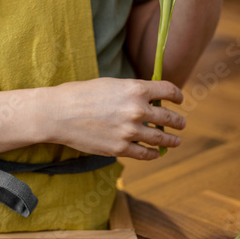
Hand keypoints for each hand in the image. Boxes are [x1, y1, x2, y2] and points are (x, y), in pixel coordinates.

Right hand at [47, 77, 185, 160]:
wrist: (58, 113)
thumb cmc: (80, 94)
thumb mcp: (110, 84)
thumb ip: (131, 92)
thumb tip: (148, 100)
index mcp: (135, 89)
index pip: (168, 91)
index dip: (177, 95)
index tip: (180, 100)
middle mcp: (137, 109)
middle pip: (169, 117)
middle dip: (178, 122)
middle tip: (181, 124)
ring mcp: (130, 131)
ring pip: (161, 138)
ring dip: (171, 140)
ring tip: (175, 141)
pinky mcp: (120, 148)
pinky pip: (145, 154)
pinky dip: (153, 154)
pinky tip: (155, 153)